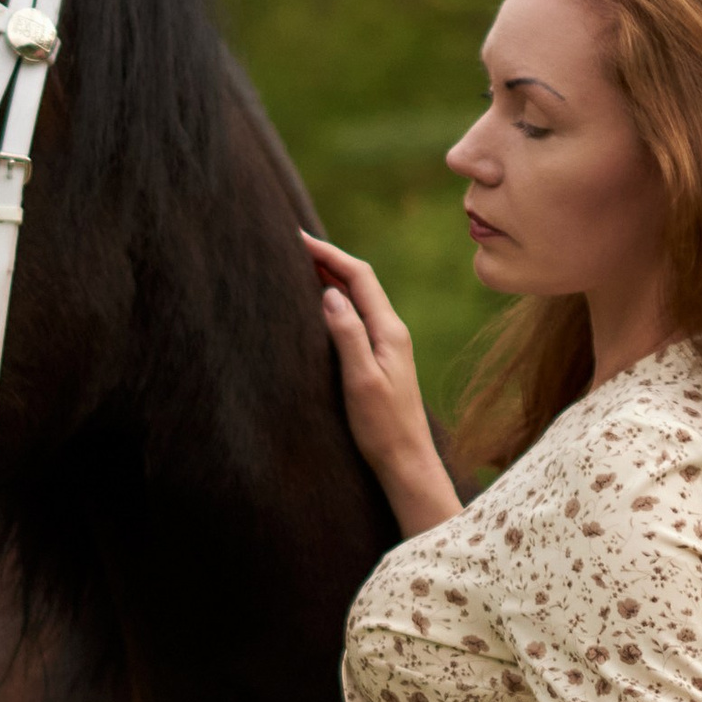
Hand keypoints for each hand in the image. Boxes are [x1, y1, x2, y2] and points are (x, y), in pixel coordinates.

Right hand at [301, 229, 453, 526]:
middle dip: (329, 259)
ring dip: (333, 277)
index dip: (329, 253)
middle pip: (360, 281)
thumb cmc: (383, 427)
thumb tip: (331, 292)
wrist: (407, 462)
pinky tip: (323, 305)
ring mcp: (389, 345)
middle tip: (294, 245)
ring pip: (359, 298)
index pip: (359, 276)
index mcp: (389, 330)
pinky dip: (338, 301)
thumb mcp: (361, 379)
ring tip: (302, 264)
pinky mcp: (382, 360)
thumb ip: (348, 333)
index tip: (297, 238)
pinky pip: (359, 317)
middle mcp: (392, 331)